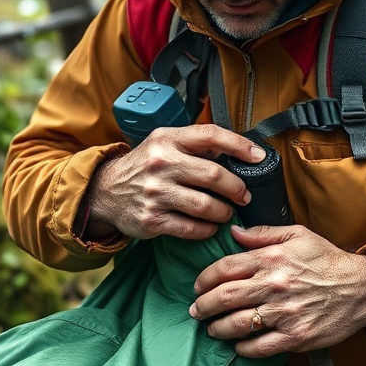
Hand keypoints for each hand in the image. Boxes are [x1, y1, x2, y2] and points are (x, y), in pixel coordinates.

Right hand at [85, 124, 265, 239]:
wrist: (106, 191)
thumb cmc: (145, 166)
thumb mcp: (164, 144)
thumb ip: (196, 145)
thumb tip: (240, 151)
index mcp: (168, 140)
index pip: (210, 136)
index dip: (239, 145)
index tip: (259, 156)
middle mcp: (161, 163)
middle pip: (213, 175)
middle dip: (237, 188)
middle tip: (243, 195)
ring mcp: (155, 193)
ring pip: (206, 206)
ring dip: (224, 212)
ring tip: (226, 212)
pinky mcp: (152, 219)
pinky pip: (191, 228)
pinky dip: (207, 229)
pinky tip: (209, 226)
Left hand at [189, 225, 365, 357]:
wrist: (362, 288)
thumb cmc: (328, 260)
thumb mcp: (297, 235)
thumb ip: (262, 233)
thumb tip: (233, 233)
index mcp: (272, 258)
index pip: (225, 268)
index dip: (204, 278)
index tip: (198, 286)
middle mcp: (274, 286)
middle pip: (224, 297)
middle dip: (203, 306)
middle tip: (196, 311)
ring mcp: (284, 314)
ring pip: (237, 324)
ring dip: (217, 329)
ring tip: (212, 329)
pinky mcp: (295, 337)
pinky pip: (259, 347)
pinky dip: (242, 348)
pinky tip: (238, 345)